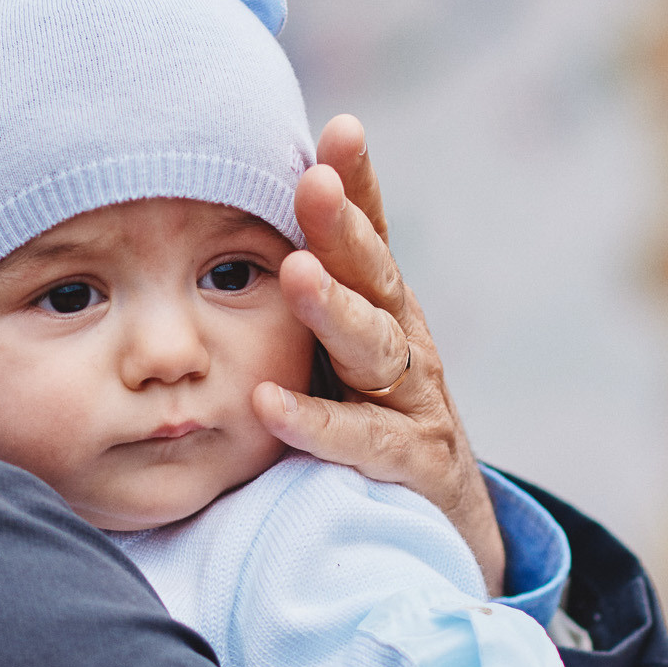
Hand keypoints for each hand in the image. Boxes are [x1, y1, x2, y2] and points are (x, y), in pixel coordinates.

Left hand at [252, 116, 507, 593]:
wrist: (441, 539)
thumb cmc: (369, 435)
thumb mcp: (337, 361)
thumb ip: (303, 305)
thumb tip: (226, 235)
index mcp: (384, 311)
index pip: (370, 237)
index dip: (357, 185)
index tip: (337, 127)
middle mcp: (407, 347)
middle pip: (375, 277)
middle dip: (345, 228)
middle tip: (314, 183)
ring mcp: (417, 407)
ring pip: (375, 349)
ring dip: (335, 310)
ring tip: (296, 276)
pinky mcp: (414, 470)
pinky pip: (363, 442)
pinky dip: (316, 424)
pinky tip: (267, 405)